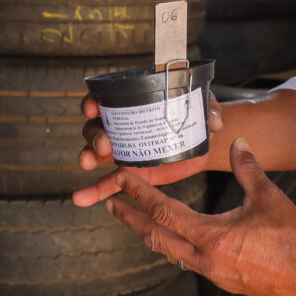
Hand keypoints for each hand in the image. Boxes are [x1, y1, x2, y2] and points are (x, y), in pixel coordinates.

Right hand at [73, 91, 223, 206]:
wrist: (202, 142)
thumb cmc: (197, 117)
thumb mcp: (204, 108)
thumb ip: (209, 110)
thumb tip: (214, 121)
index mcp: (135, 104)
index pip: (106, 98)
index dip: (95, 100)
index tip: (94, 107)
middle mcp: (122, 125)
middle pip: (96, 126)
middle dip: (94, 134)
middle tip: (104, 145)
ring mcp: (123, 150)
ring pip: (96, 153)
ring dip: (88, 156)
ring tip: (88, 164)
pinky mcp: (129, 173)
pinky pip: (107, 183)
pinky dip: (94, 190)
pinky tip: (81, 198)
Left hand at [102, 137, 295, 295]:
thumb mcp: (269, 197)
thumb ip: (249, 169)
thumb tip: (238, 144)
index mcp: (212, 237)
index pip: (164, 212)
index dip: (139, 194)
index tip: (121, 181)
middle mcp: (206, 260)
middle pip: (156, 238)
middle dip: (132, 219)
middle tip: (111, 203)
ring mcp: (215, 274)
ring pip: (171, 253)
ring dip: (152, 234)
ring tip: (138, 220)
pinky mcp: (226, 281)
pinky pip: (191, 262)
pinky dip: (176, 246)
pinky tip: (177, 239)